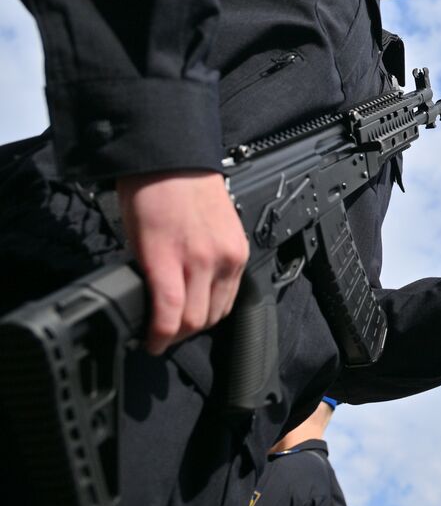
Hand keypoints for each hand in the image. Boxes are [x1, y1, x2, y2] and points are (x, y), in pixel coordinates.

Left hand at [116, 169, 248, 354]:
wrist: (179, 161)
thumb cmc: (149, 192)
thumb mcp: (133, 239)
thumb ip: (147, 274)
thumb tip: (151, 304)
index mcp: (169, 256)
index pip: (169, 315)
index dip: (159, 339)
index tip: (151, 345)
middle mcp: (204, 259)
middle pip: (198, 320)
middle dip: (178, 334)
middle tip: (164, 334)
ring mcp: (227, 256)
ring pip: (219, 310)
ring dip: (201, 321)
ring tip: (184, 317)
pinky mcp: (241, 251)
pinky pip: (233, 290)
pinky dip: (218, 301)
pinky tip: (203, 296)